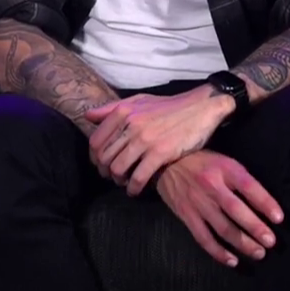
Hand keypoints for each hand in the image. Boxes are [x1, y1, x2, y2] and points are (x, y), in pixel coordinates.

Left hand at [87, 85, 233, 194]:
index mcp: (124, 111)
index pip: (96, 141)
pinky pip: (138, 177)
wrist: (202, 107)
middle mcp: (131, 124)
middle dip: (106, 172)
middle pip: (105, 158)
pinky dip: (134, 188)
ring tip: (125, 183)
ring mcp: (146, 139)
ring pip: (118, 168)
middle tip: (114, 177)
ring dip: (119, 181)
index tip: (102, 165)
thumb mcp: (140, 100)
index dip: (95, 158)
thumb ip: (112, 108)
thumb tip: (87, 116)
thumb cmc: (170, 106)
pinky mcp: (161, 152)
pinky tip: (136, 190)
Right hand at [153, 151, 283, 267]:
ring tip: (258, 253)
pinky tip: (232, 260)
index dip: (265, 203)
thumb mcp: (224, 160)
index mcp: (225, 169)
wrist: (166, 163)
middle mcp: (212, 186)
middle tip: (271, 242)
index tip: (279, 218)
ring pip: (223, 228)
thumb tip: (264, 201)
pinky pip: (203, 238)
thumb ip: (241, 178)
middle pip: (237, 211)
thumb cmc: (202, 162)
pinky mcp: (186, 216)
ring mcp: (198, 203)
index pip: (250, 187)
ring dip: (242, 243)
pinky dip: (218, 251)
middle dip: (256, 228)